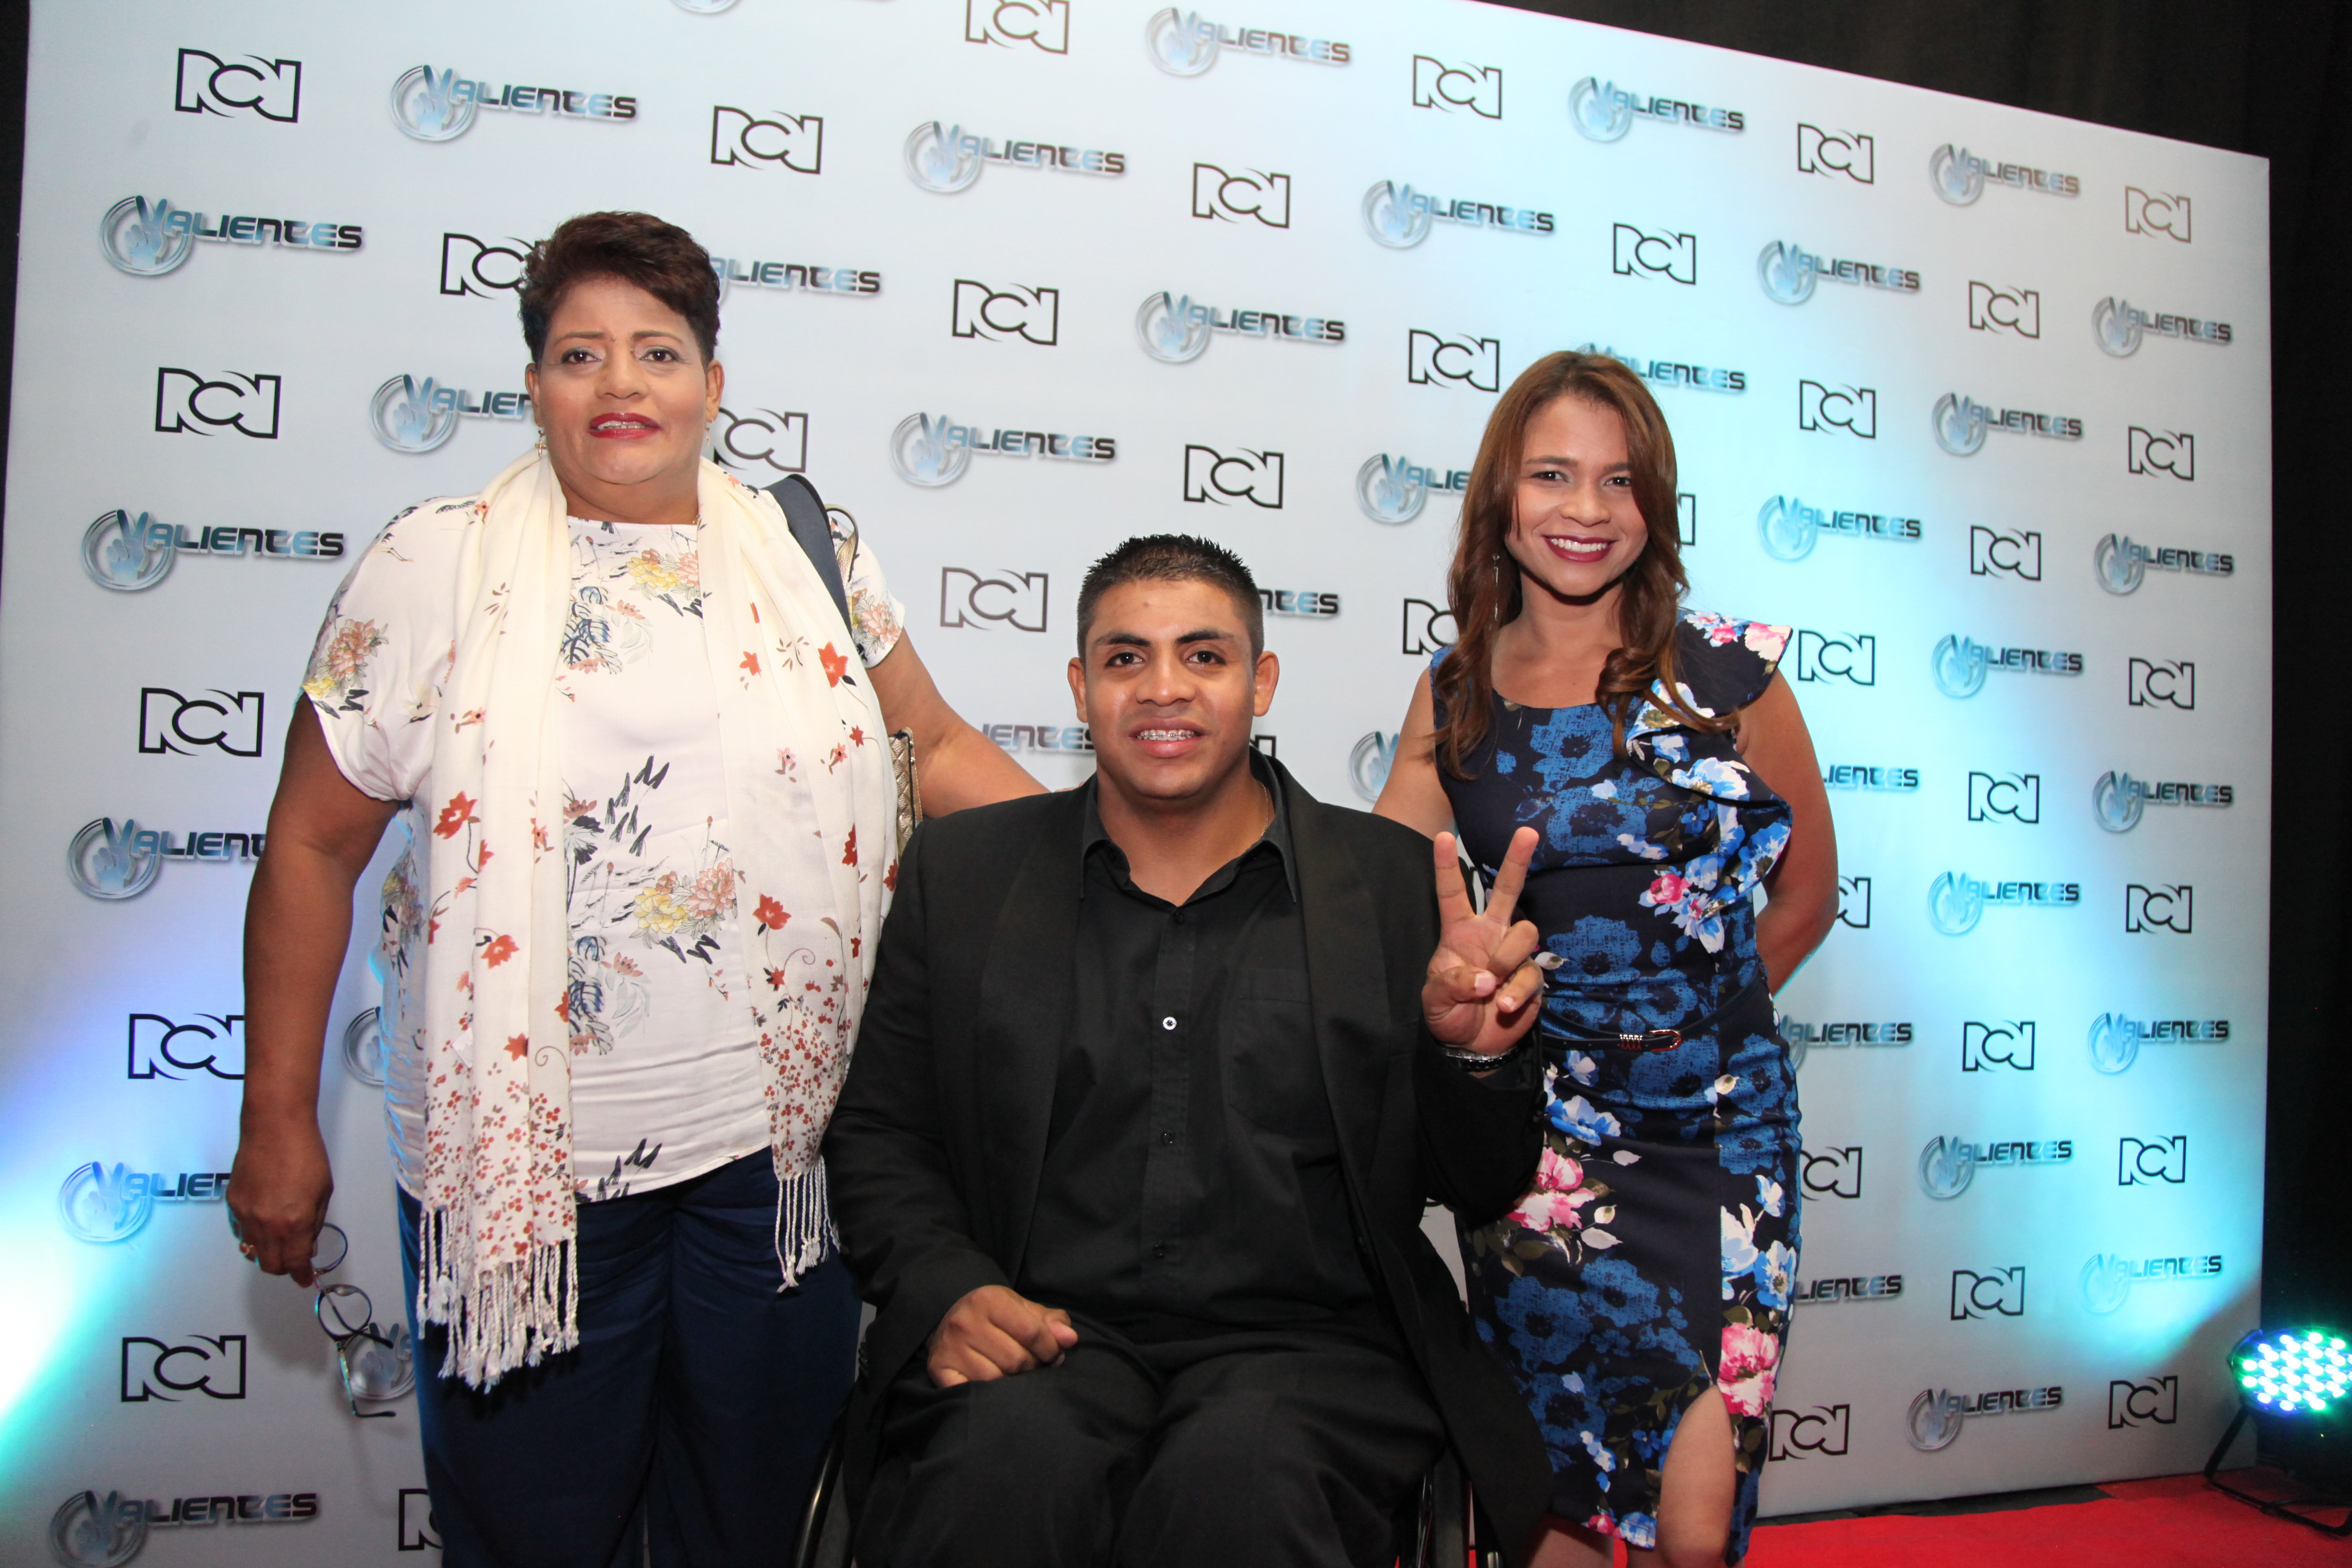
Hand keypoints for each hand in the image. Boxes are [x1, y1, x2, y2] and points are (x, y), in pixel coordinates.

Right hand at [225, 1120, 333, 1285]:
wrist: (275, 1128)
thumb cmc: (304, 1153)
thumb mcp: (323, 1191)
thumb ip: (313, 1222)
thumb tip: (309, 1244)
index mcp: (294, 1223)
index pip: (295, 1263)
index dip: (301, 1275)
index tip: (304, 1279)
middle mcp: (266, 1225)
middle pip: (270, 1265)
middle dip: (284, 1267)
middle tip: (294, 1259)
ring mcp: (246, 1215)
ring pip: (253, 1250)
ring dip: (267, 1251)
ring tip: (279, 1239)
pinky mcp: (233, 1203)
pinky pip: (241, 1230)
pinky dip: (253, 1233)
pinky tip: (264, 1221)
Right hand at [926, 1285, 1078, 1387]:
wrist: (946, 1318)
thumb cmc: (994, 1316)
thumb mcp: (1022, 1309)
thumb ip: (1050, 1322)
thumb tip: (1070, 1339)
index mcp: (989, 1300)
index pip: (1033, 1333)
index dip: (1051, 1349)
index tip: (1052, 1354)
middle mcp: (965, 1321)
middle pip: (1017, 1360)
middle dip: (1033, 1366)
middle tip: (1032, 1365)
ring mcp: (950, 1347)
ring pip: (997, 1379)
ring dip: (1012, 1383)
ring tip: (1014, 1374)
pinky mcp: (938, 1369)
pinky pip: (974, 1391)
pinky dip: (987, 1394)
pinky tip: (993, 1387)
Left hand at [1423, 827, 1545, 1055]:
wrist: (1471, 1045)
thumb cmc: (1448, 1013)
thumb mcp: (1435, 1000)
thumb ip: (1453, 984)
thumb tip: (1484, 977)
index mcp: (1459, 932)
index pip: (1452, 893)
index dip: (1446, 866)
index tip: (1442, 837)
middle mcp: (1490, 934)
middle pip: (1507, 890)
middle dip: (1517, 860)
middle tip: (1528, 832)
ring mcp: (1513, 953)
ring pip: (1524, 931)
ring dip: (1508, 957)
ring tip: (1492, 985)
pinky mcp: (1531, 975)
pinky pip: (1532, 972)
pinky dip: (1518, 990)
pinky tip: (1505, 1004)